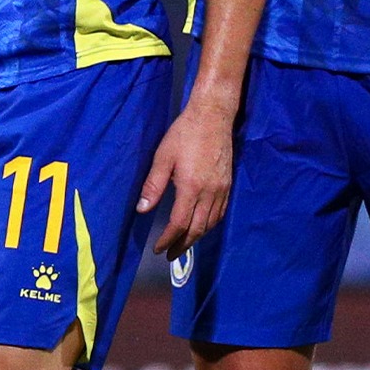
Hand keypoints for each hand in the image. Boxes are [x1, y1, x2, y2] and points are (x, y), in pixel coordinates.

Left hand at [136, 100, 232, 258]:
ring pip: (210, 224)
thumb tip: (141, 210)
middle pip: (197, 229)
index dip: (168, 240)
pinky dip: (210, 225)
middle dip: (182, 245)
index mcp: (191, 188)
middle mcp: (209, 193)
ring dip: (196, 237)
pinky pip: (221, 213)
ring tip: (184, 243)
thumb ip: (153, 185)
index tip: (158, 249)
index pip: (179, 224)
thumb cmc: (185, 133)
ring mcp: (221, 190)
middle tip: (170, 254)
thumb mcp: (163, 156)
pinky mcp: (228, 184)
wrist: (213, 116)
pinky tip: (203, 225)